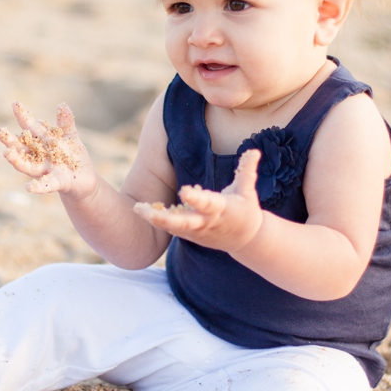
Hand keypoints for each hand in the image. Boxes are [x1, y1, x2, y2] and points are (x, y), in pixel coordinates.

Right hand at [0, 102, 97, 198]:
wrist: (85, 179)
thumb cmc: (74, 156)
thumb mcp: (71, 137)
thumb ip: (66, 123)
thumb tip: (62, 105)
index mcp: (43, 141)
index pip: (31, 127)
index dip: (23, 116)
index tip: (15, 104)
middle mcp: (39, 156)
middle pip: (21, 148)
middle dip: (9, 140)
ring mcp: (46, 170)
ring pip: (28, 166)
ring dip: (17, 161)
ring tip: (6, 154)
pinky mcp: (57, 183)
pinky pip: (46, 185)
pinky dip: (37, 186)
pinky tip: (28, 187)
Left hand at [134, 148, 263, 252]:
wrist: (247, 240)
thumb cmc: (246, 210)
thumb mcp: (247, 190)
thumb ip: (247, 170)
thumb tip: (253, 150)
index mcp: (222, 209)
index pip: (207, 204)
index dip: (196, 198)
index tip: (184, 191)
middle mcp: (207, 222)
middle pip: (183, 223)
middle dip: (164, 219)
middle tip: (144, 210)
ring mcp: (197, 231)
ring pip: (173, 227)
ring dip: (155, 219)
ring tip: (137, 207)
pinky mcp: (191, 236)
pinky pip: (172, 229)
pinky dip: (158, 221)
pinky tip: (142, 210)